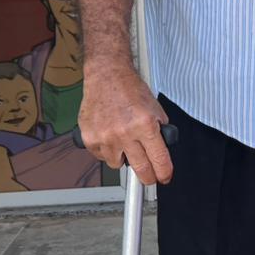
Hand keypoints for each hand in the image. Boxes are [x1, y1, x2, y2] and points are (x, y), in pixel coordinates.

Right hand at [77, 61, 172, 184]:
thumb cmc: (130, 89)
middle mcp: (125, 132)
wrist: (107, 76)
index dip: (164, 173)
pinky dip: (107, 151)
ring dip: (124, 158)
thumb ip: (160, 130)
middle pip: (140, 169)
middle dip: (148, 177)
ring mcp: (105, 137)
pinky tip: (110, 136)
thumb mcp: (155, 108)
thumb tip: (162, 150)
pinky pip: (101, 156)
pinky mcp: (89, 137)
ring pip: (118, 164)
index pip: (159, 159)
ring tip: (124, 141)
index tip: (165, 177)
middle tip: (150, 178)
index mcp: (145, 125)